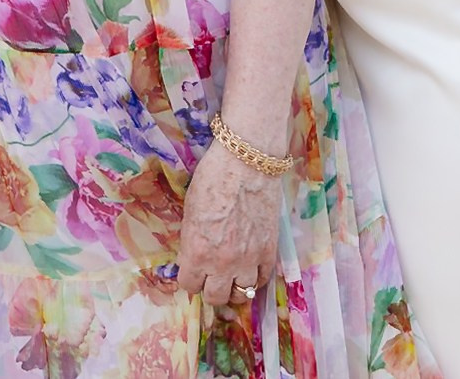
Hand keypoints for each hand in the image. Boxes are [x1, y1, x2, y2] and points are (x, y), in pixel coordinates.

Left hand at [175, 139, 281, 306]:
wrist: (247, 162)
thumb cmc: (212, 178)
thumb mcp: (190, 211)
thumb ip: (191, 241)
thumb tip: (192, 258)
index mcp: (196, 252)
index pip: (189, 286)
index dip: (190, 278)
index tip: (192, 271)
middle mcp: (222, 263)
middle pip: (216, 298)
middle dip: (210, 289)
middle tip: (211, 277)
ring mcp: (249, 259)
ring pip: (242, 295)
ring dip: (235, 287)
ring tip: (232, 277)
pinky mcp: (270, 251)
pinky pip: (262, 280)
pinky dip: (255, 278)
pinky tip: (250, 269)